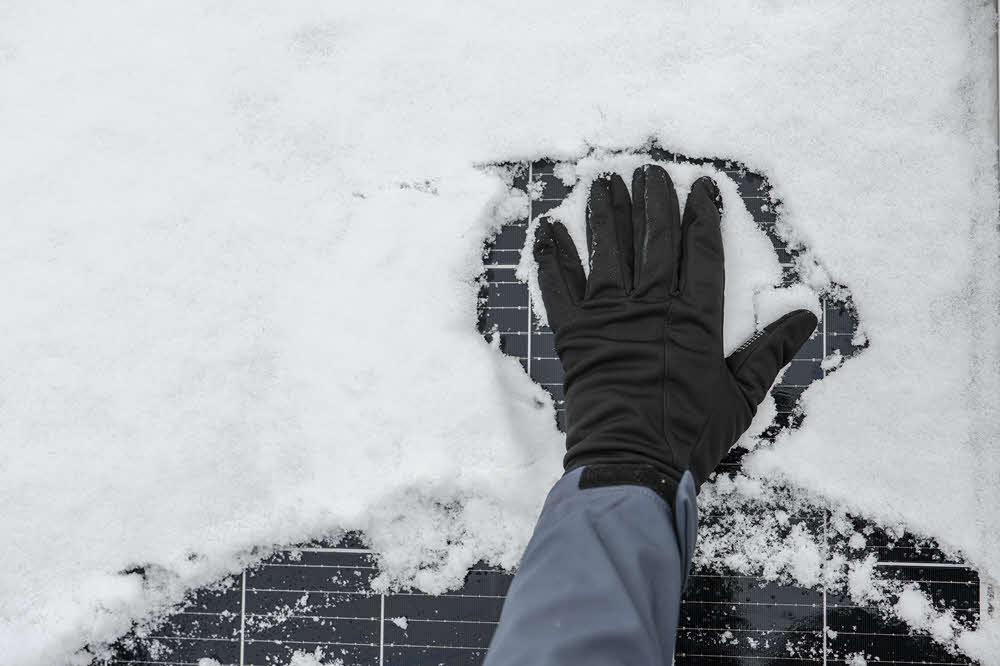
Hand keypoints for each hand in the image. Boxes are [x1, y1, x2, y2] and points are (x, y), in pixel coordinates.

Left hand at [533, 165, 816, 495]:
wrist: (633, 461)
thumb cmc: (691, 434)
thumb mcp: (742, 394)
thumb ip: (771, 351)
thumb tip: (810, 315)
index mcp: (696, 318)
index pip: (702, 253)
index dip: (703, 216)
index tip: (701, 186)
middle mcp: (652, 306)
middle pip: (654, 241)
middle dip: (653, 202)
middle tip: (649, 171)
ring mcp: (610, 317)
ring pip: (608, 251)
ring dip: (607, 213)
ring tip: (606, 180)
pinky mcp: (575, 334)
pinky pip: (559, 286)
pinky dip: (553, 256)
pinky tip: (549, 226)